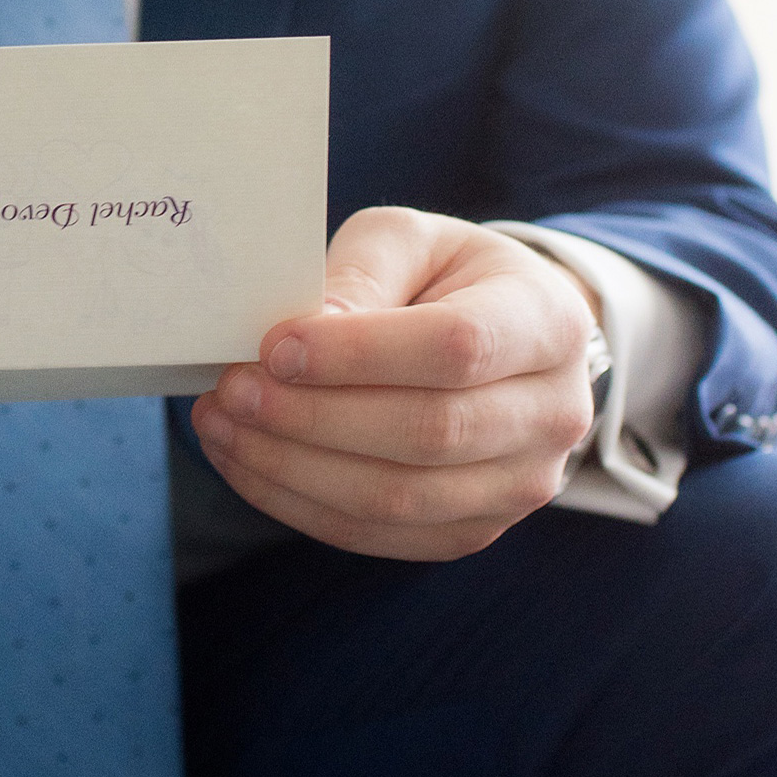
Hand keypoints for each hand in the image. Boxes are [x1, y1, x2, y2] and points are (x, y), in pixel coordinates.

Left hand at [190, 208, 597, 560]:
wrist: (499, 337)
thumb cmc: (444, 277)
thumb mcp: (408, 241)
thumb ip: (362, 276)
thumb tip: (304, 337)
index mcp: (546, 322)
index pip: (457, 347)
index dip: (360, 355)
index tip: (275, 346)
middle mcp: (554, 413)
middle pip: (427, 433)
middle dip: (311, 417)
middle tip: (231, 388)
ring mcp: (521, 485)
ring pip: (398, 499)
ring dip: (292, 468)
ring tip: (222, 425)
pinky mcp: (473, 530)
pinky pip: (379, 535)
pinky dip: (299, 505)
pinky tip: (247, 462)